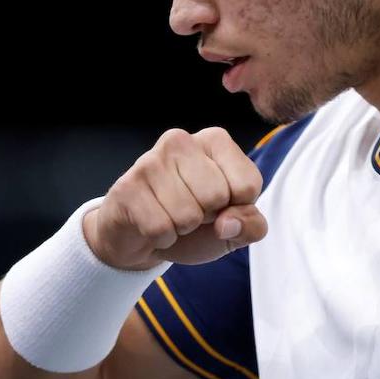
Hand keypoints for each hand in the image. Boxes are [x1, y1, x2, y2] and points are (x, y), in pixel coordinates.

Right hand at [83, 127, 266, 269]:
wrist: (141, 237)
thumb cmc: (194, 223)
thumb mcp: (235, 227)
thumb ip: (252, 225)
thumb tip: (227, 223)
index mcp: (214, 140)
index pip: (248, 184)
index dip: (236, 207)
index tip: (217, 205)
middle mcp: (181, 141)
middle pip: (217, 197)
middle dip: (207, 217)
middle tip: (190, 211)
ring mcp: (150, 161)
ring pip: (187, 215)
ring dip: (182, 229)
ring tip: (170, 216)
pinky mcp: (127, 186)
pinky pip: (160, 228)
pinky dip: (161, 238)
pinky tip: (153, 224)